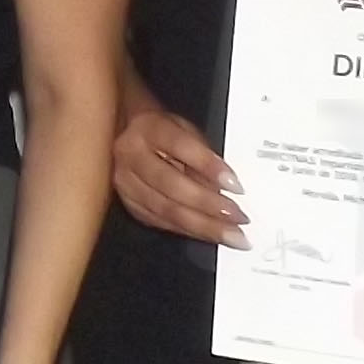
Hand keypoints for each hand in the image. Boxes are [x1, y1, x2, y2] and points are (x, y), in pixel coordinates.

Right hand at [112, 98, 242, 245]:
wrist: (124, 134)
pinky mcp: (129, 203)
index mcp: (149, 128)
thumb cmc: (163, 131)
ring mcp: (125, 182)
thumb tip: (225, 187)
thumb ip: (203, 154)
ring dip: (202, 225)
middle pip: (171, 185)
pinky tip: (209, 236)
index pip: (181, 147)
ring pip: (166, 209)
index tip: (236, 185)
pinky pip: (161, 222)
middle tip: (239, 218)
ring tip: (231, 235)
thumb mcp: (186, 130)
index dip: (209, 167)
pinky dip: (188, 230)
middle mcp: (130, 155)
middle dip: (209, 205)